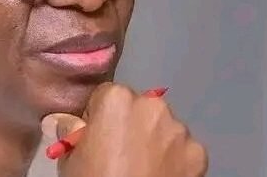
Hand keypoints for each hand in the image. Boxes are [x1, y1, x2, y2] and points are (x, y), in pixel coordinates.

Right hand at [41, 83, 207, 176]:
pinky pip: (183, 151)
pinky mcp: (198, 153)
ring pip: (164, 129)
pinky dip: (175, 162)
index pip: (106, 97)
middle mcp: (152, 105)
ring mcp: (180, 129)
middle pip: (139, 109)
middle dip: (131, 127)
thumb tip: (67, 121)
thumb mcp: (69, 160)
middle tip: (120, 157)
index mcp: (117, 100)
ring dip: (155, 142)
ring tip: (142, 170)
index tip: (97, 139)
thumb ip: (71, 132)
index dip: (99, 119)